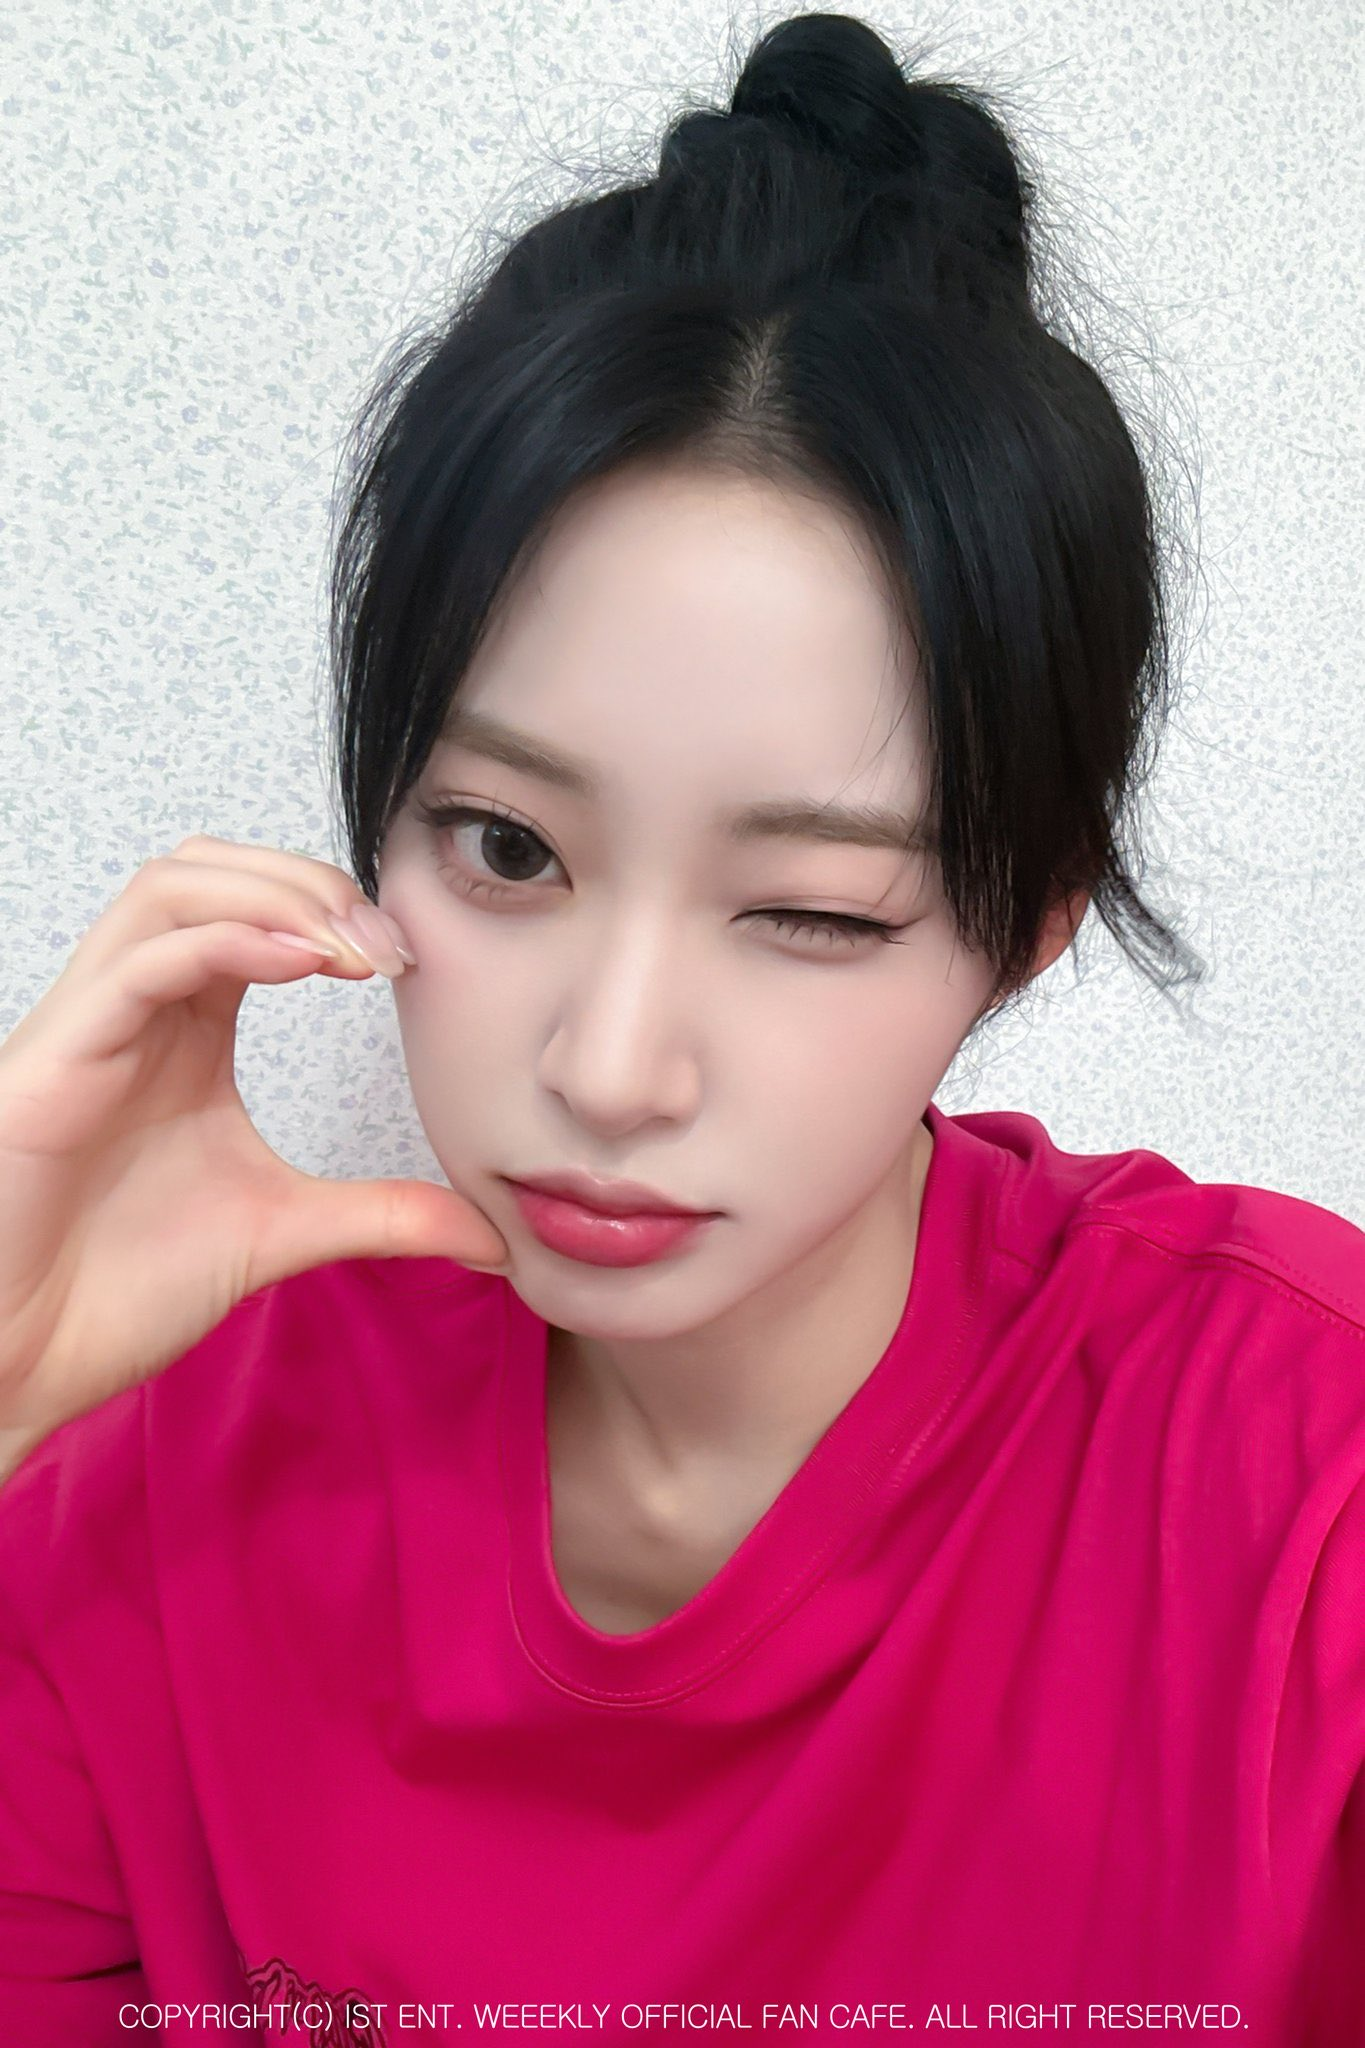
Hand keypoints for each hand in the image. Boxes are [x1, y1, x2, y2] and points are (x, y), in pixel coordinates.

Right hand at [0, 835, 508, 1476]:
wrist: (20, 1362)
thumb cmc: (118, 1287)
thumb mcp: (284, 1231)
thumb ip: (384, 1215)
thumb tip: (491, 1234)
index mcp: (182, 1029)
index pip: (249, 908)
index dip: (332, 909)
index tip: (405, 962)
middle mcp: (135, 1008)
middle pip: (210, 870)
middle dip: (309, 884)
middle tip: (387, 947)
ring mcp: (90, 1025)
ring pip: (170, 888)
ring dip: (272, 895)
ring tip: (349, 947)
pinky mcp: (56, 1061)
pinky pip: (139, 961)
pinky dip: (225, 942)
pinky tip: (300, 965)